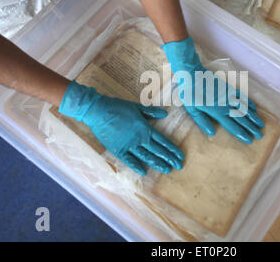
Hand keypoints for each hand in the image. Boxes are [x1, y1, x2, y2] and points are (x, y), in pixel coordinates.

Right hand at [58, 81, 183, 175]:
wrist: (99, 111)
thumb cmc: (118, 107)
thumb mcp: (137, 107)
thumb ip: (151, 113)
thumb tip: (165, 114)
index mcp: (145, 129)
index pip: (163, 141)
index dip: (172, 150)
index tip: (180, 156)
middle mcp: (139, 139)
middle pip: (158, 151)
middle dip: (169, 159)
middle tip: (179, 166)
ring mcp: (129, 146)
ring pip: (147, 158)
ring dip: (158, 164)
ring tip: (167, 170)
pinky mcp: (118, 150)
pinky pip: (129, 161)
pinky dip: (136, 167)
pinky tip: (144, 173)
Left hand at [162, 37, 263, 143]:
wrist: (192, 73)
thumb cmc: (189, 93)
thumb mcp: (192, 109)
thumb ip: (202, 121)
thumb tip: (212, 133)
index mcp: (216, 112)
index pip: (232, 126)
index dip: (241, 134)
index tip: (249, 140)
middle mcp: (225, 105)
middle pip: (241, 119)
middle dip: (251, 128)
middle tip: (260, 135)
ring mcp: (228, 96)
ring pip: (244, 108)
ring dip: (253, 117)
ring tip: (261, 125)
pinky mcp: (229, 88)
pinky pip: (242, 96)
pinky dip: (249, 103)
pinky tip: (255, 109)